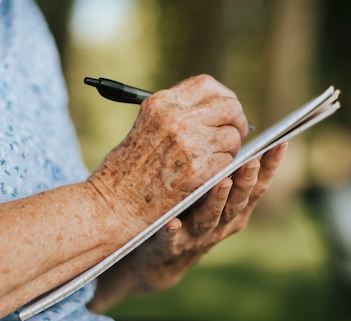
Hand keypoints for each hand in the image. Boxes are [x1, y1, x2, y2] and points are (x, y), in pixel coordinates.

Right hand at [87, 75, 249, 236]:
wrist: (113, 204)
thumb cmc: (126, 171)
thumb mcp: (145, 127)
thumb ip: (176, 115)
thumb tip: (212, 111)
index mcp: (162, 103)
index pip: (207, 85)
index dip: (223, 97)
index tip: (227, 110)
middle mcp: (176, 118)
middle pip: (229, 106)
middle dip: (237, 121)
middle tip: (235, 135)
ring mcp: (189, 143)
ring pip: (232, 137)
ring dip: (230, 150)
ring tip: (215, 161)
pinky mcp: (199, 170)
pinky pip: (229, 163)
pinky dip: (224, 171)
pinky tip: (209, 178)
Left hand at [88, 142, 286, 311]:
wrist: (161, 256)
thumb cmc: (190, 212)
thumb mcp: (212, 192)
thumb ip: (224, 169)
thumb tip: (234, 129)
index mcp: (236, 208)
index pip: (258, 185)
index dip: (271, 166)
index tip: (282, 142)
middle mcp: (222, 223)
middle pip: (238, 202)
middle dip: (247, 182)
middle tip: (252, 161)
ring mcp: (198, 235)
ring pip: (211, 218)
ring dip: (218, 201)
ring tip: (222, 183)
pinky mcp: (171, 246)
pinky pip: (172, 240)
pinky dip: (173, 232)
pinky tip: (172, 223)